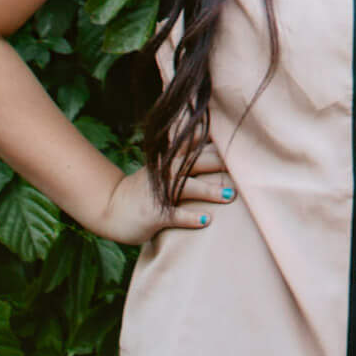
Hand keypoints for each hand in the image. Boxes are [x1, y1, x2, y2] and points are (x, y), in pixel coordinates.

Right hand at [91, 141, 233, 243]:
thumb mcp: (161, 169)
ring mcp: (159, 193)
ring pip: (187, 187)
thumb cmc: (144, 190)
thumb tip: (212, 146)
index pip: (195, 145)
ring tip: (230, 195)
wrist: (109, 209)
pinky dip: (190, 217)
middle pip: (196, 162)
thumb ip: (184, 159)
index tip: (237, 136)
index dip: (216, 140)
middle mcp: (165, 173)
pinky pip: (174, 215)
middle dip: (220, 163)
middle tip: (246, 165)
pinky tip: (206, 220)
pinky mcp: (154, 214)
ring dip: (209, 190)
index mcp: (169, 161)